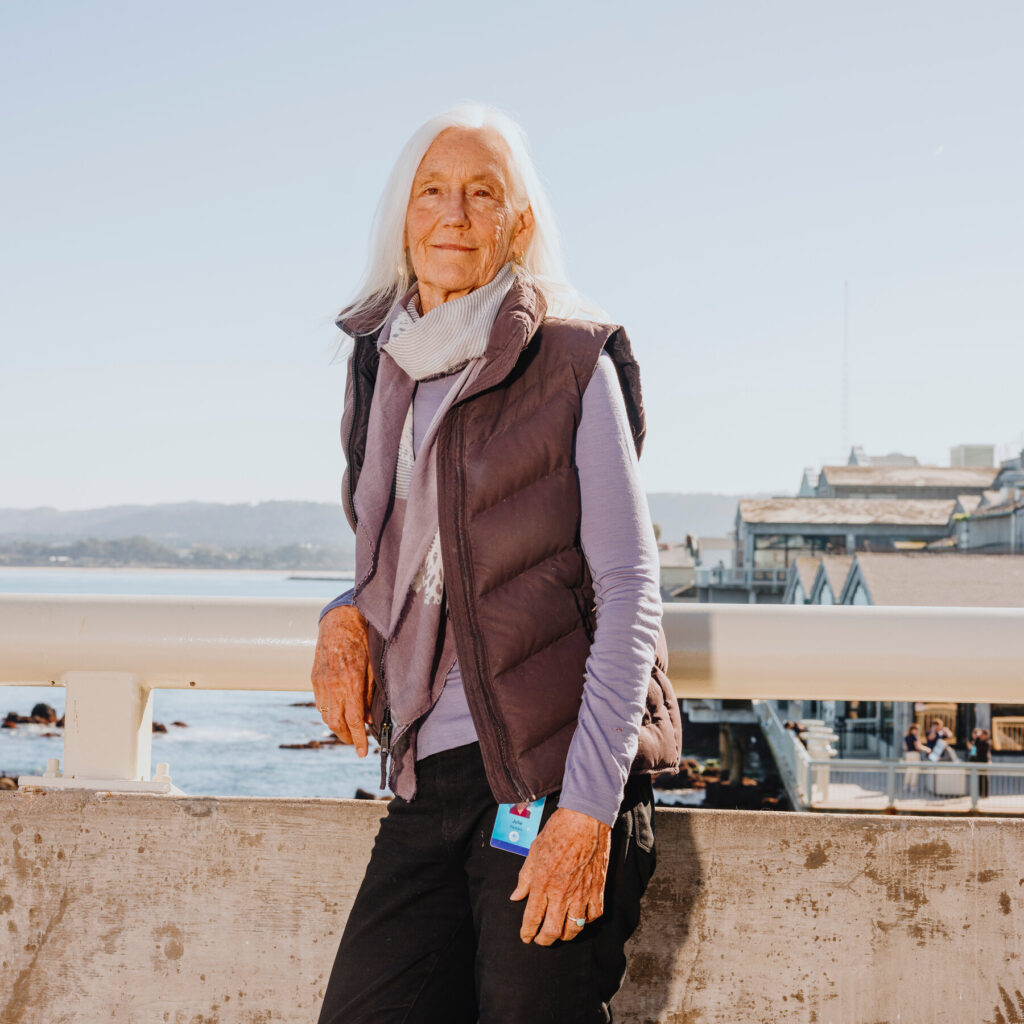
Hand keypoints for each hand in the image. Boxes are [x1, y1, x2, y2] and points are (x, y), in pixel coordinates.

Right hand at [310, 605, 373, 756]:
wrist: (339, 621)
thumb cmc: (362, 640)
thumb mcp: (373, 666)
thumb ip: (370, 693)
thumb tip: (367, 718)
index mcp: (350, 682)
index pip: (353, 720)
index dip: (359, 739)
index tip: (363, 752)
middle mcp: (332, 685)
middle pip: (336, 723)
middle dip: (347, 738)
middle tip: (357, 743)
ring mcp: (320, 682)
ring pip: (325, 715)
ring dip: (336, 728)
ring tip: (348, 732)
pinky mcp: (314, 678)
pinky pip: (319, 703)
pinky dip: (328, 713)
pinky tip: (337, 715)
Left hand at [509, 807, 610, 945]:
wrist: (585, 819)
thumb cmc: (558, 831)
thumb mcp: (534, 851)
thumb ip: (524, 877)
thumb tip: (516, 896)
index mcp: (543, 883)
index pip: (532, 918)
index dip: (527, 932)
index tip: (526, 937)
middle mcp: (562, 893)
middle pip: (552, 931)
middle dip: (544, 940)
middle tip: (540, 939)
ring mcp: (582, 893)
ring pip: (574, 928)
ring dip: (565, 934)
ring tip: (559, 932)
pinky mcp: (598, 889)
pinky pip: (594, 915)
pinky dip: (587, 920)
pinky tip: (581, 917)